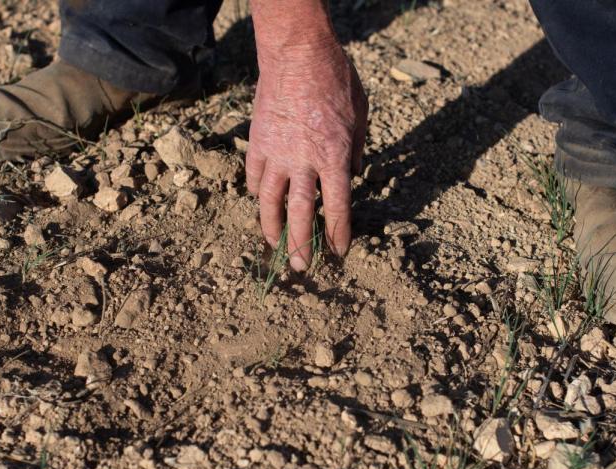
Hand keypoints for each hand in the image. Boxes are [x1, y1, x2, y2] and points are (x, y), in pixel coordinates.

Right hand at [245, 41, 367, 270]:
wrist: (297, 53)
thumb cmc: (336, 79)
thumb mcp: (361, 116)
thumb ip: (356, 150)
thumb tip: (352, 175)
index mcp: (334, 157)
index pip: (337, 208)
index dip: (338, 234)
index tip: (339, 252)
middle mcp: (304, 162)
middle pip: (300, 214)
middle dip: (301, 245)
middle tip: (301, 267)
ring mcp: (276, 154)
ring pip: (270, 202)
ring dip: (272, 228)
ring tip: (274, 246)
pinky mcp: (257, 143)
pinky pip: (255, 177)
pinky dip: (258, 193)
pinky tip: (262, 202)